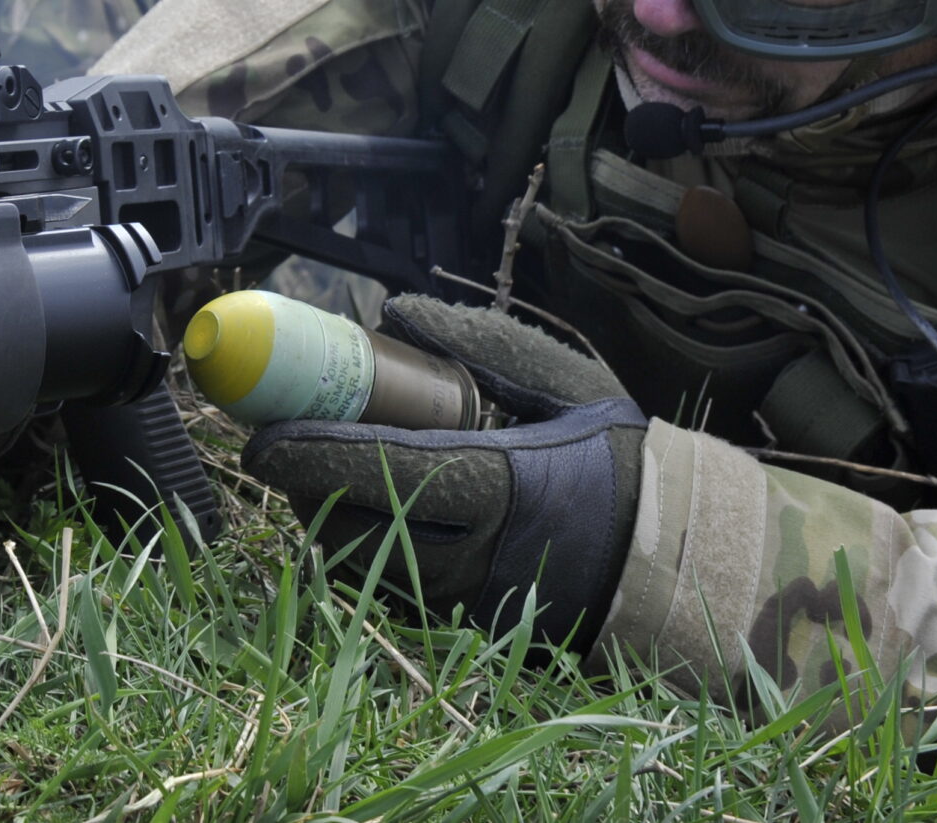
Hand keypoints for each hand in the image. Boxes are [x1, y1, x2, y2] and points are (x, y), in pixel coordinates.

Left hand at [243, 295, 644, 646]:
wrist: (673, 554)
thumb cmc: (615, 459)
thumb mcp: (565, 384)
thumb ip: (484, 344)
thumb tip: (397, 313)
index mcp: (507, 483)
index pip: (385, 472)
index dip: (313, 457)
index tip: (263, 437)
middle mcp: (480, 552)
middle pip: (356, 528)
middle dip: (303, 488)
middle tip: (278, 445)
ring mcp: (470, 597)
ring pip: (363, 567)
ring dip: (324, 519)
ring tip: (313, 470)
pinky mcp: (466, 623)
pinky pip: (389, 589)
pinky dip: (360, 549)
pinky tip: (355, 509)